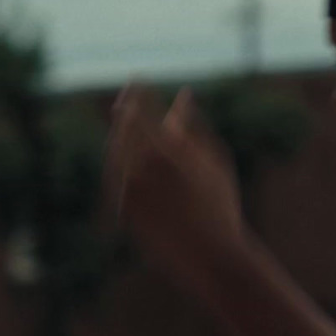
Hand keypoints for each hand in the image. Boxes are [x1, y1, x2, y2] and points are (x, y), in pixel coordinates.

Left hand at [105, 83, 245, 294]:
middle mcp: (140, 168)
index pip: (139, 109)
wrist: (211, 255)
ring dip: (119, 137)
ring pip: (114, 153)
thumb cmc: (220, 206)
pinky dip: (121, 164)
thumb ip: (193, 127)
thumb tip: (183, 95)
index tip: (137, 79)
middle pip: (121, 128)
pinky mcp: (122, 209)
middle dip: (124, 111)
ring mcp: (128, 191)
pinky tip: (128, 160)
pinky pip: (116, 179)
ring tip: (127, 128)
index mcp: (166, 150)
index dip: (137, 91)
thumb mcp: (215, 161)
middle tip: (126, 100)